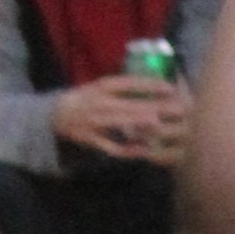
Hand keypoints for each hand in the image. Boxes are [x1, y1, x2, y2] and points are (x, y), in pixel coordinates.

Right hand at [52, 75, 191, 161]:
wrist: (58, 114)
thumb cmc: (87, 98)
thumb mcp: (102, 86)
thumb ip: (124, 86)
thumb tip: (153, 82)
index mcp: (103, 87)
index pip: (129, 83)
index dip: (149, 85)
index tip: (170, 87)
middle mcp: (100, 103)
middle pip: (130, 104)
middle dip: (154, 107)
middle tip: (176, 109)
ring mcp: (96, 122)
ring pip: (122, 123)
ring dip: (141, 124)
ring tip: (160, 124)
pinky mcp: (93, 139)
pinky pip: (113, 147)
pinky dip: (129, 150)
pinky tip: (144, 150)